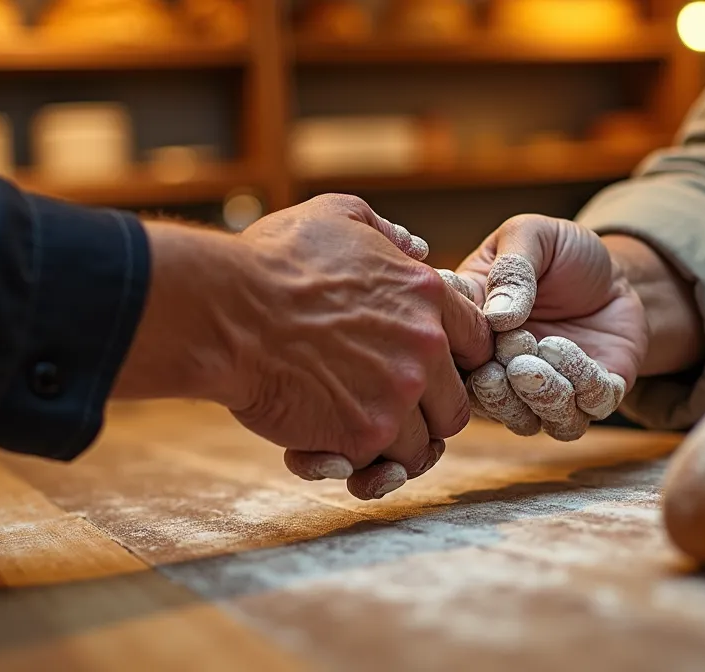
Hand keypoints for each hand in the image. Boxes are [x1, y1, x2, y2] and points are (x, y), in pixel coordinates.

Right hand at [113, 194, 492, 498]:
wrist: (227, 310)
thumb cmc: (274, 260)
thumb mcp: (340, 216)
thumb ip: (389, 233)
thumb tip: (418, 246)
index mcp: (427, 297)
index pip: (477, 342)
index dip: (454, 360)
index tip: (429, 368)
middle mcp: (425, 349)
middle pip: (456, 405)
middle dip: (429, 413)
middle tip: (392, 412)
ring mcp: (397, 396)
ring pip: (421, 446)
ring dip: (393, 445)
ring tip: (356, 433)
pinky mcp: (362, 434)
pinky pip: (376, 465)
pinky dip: (355, 463)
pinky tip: (327, 445)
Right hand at [451, 215, 647, 439]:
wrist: (616, 273)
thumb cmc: (562, 253)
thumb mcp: (532, 236)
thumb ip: (512, 268)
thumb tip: (497, 316)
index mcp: (472, 330)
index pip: (451, 355)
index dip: (459, 355)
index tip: (478, 337)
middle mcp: (499, 370)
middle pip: (484, 402)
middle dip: (498, 389)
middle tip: (513, 356)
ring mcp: (541, 392)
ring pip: (528, 421)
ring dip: (537, 396)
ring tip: (542, 359)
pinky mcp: (586, 402)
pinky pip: (576, 418)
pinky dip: (578, 392)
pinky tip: (578, 355)